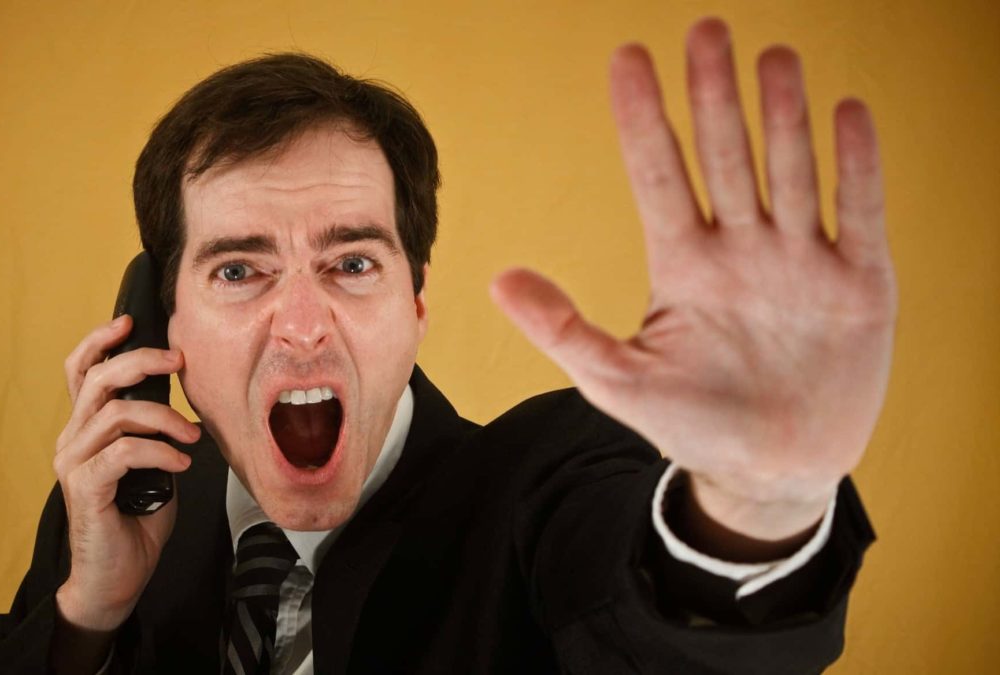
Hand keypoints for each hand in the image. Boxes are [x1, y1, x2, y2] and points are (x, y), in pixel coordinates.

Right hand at [52, 314, 198, 632]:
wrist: (116, 579)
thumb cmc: (135, 522)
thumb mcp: (152, 465)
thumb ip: (154, 432)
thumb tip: (181, 405)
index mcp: (85, 430)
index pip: (81, 371)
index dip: (100, 341)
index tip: (131, 322)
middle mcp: (72, 440)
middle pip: (98, 379)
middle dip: (141, 361)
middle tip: (179, 363)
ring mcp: (74, 463)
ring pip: (116, 413)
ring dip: (164, 418)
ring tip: (192, 436)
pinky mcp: (85, 488)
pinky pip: (123, 451)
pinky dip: (160, 450)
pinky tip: (181, 462)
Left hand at [491, 18, 895, 539]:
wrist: (769, 471)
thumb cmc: (690, 424)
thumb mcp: (616, 380)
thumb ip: (561, 328)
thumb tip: (497, 278)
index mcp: (683, 263)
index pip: (659, 174)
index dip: (643, 117)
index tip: (627, 58)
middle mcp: (741, 249)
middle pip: (725, 157)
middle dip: (714, 98)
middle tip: (706, 30)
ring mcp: (800, 261)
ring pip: (788, 172)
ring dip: (781, 117)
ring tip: (771, 57)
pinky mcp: (859, 284)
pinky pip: (856, 214)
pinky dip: (853, 167)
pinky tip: (846, 112)